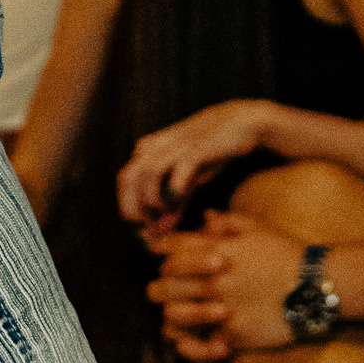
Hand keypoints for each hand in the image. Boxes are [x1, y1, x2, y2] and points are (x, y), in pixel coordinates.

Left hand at [118, 104, 280, 231]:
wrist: (238, 124)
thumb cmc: (210, 155)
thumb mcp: (187, 184)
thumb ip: (171, 209)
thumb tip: (153, 238)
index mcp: (149, 151)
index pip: (125, 181)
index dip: (129, 206)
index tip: (146, 226)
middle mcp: (157, 146)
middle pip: (128, 177)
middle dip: (134, 207)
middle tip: (149, 224)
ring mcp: (176, 145)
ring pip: (148, 172)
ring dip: (152, 199)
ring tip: (167, 212)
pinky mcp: (197, 147)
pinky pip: (179, 166)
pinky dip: (174, 186)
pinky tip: (177, 198)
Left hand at [147, 213, 307, 362]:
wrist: (316, 284)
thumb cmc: (288, 253)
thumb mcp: (259, 227)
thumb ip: (228, 221)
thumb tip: (206, 218)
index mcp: (217, 249)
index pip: (173, 248)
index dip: (162, 250)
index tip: (159, 254)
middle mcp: (213, 277)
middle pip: (166, 283)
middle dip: (158, 287)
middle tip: (158, 291)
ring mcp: (222, 306)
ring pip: (175, 315)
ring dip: (172, 318)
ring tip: (173, 322)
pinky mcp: (234, 332)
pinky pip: (203, 345)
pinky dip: (197, 350)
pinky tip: (195, 348)